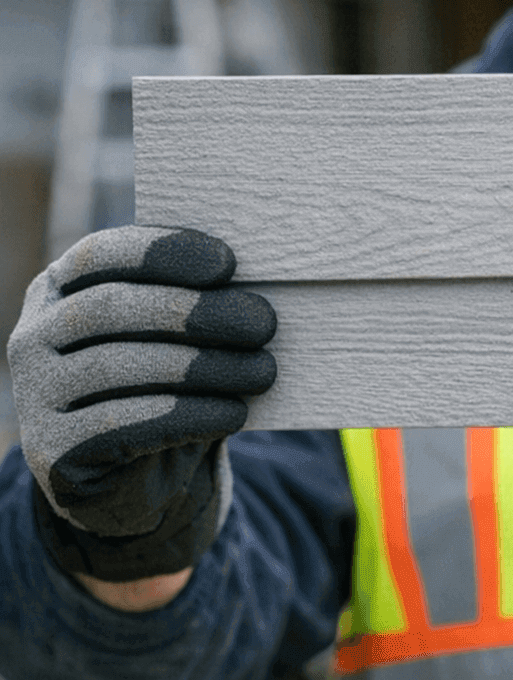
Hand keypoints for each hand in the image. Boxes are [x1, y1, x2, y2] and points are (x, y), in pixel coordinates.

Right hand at [7, 226, 276, 581]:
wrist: (136, 474)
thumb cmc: (165, 382)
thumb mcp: (171, 335)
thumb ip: (189, 301)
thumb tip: (249, 284)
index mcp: (60, 289)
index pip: (99, 255)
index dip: (163, 253)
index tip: (229, 264)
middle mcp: (33, 336)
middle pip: (109, 308)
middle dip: (196, 313)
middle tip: (264, 324)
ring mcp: (34, 394)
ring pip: (117, 367)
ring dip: (202, 367)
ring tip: (263, 371)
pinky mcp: (50, 450)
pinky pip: (121, 424)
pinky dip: (188, 415)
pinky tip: (234, 413)